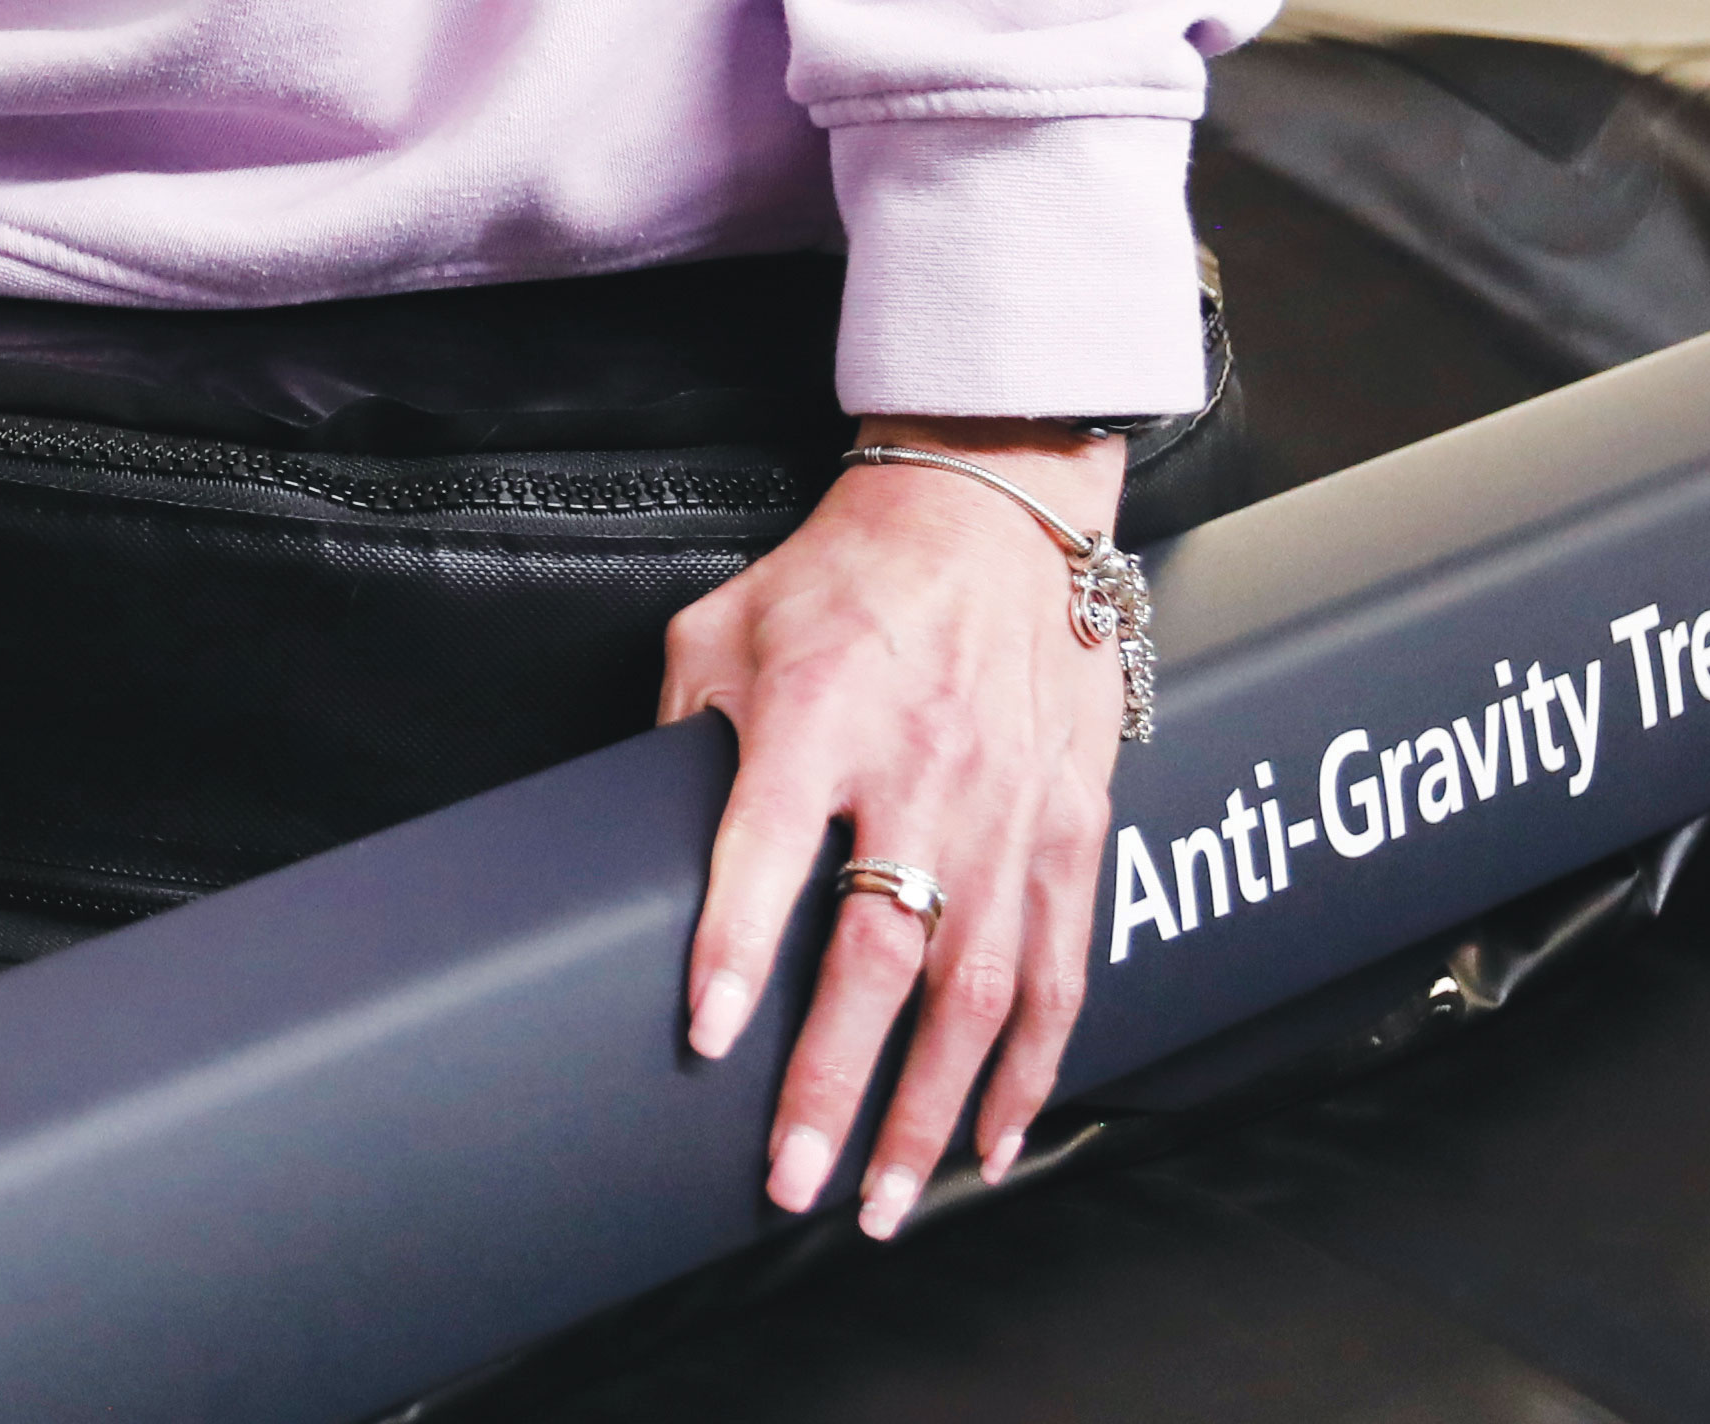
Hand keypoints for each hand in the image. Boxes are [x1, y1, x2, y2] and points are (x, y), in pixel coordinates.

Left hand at [662, 420, 1132, 1238]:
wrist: (992, 510)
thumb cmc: (844, 575)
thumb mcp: (724, 627)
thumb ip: (684, 738)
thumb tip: (637, 845)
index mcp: (821, 713)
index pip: (771, 843)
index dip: (741, 944)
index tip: (709, 1032)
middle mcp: (922, 769)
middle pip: (881, 947)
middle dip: (835, 1079)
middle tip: (791, 1176)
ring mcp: (1009, 806)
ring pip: (978, 987)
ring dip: (932, 1108)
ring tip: (887, 1199)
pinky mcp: (1072, 825)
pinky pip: (1060, 968)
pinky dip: (1031, 1066)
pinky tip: (995, 1137)